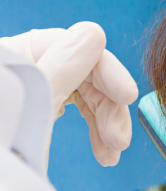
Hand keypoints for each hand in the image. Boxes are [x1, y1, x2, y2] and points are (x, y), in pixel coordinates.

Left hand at [0, 23, 137, 167]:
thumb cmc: (1, 152)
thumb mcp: (33, 107)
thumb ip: (62, 68)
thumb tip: (94, 35)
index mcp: (14, 54)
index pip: (73, 45)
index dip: (105, 69)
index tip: (127, 97)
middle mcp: (22, 66)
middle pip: (82, 71)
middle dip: (106, 106)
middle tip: (120, 142)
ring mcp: (30, 87)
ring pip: (83, 92)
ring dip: (104, 122)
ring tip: (113, 154)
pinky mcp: (35, 108)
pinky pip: (74, 108)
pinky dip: (92, 130)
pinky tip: (104, 152)